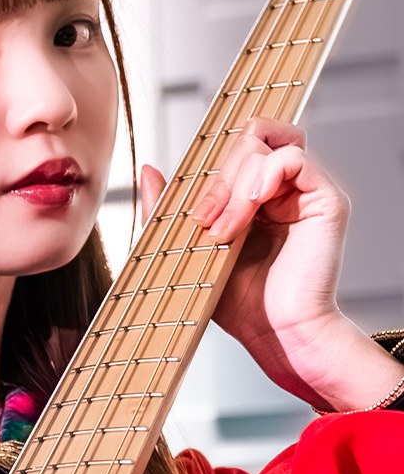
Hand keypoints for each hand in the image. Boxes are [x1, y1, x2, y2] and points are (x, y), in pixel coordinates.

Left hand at [140, 117, 403, 411]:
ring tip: (225, 229)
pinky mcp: (325, 200)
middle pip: (242, 141)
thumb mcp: (186, 246)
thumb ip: (166, 209)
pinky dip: (263, 176)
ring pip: (263, 145)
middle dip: (214, 181)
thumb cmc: (238, 300)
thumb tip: (149, 171)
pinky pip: (294, 158)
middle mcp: (277, 189)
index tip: (192, 211)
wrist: (272, 332)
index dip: (205, 168)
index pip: (228, 150)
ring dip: (233, 185)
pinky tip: (251, 208)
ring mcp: (301, 192)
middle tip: (204, 223)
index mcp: (248, 195)